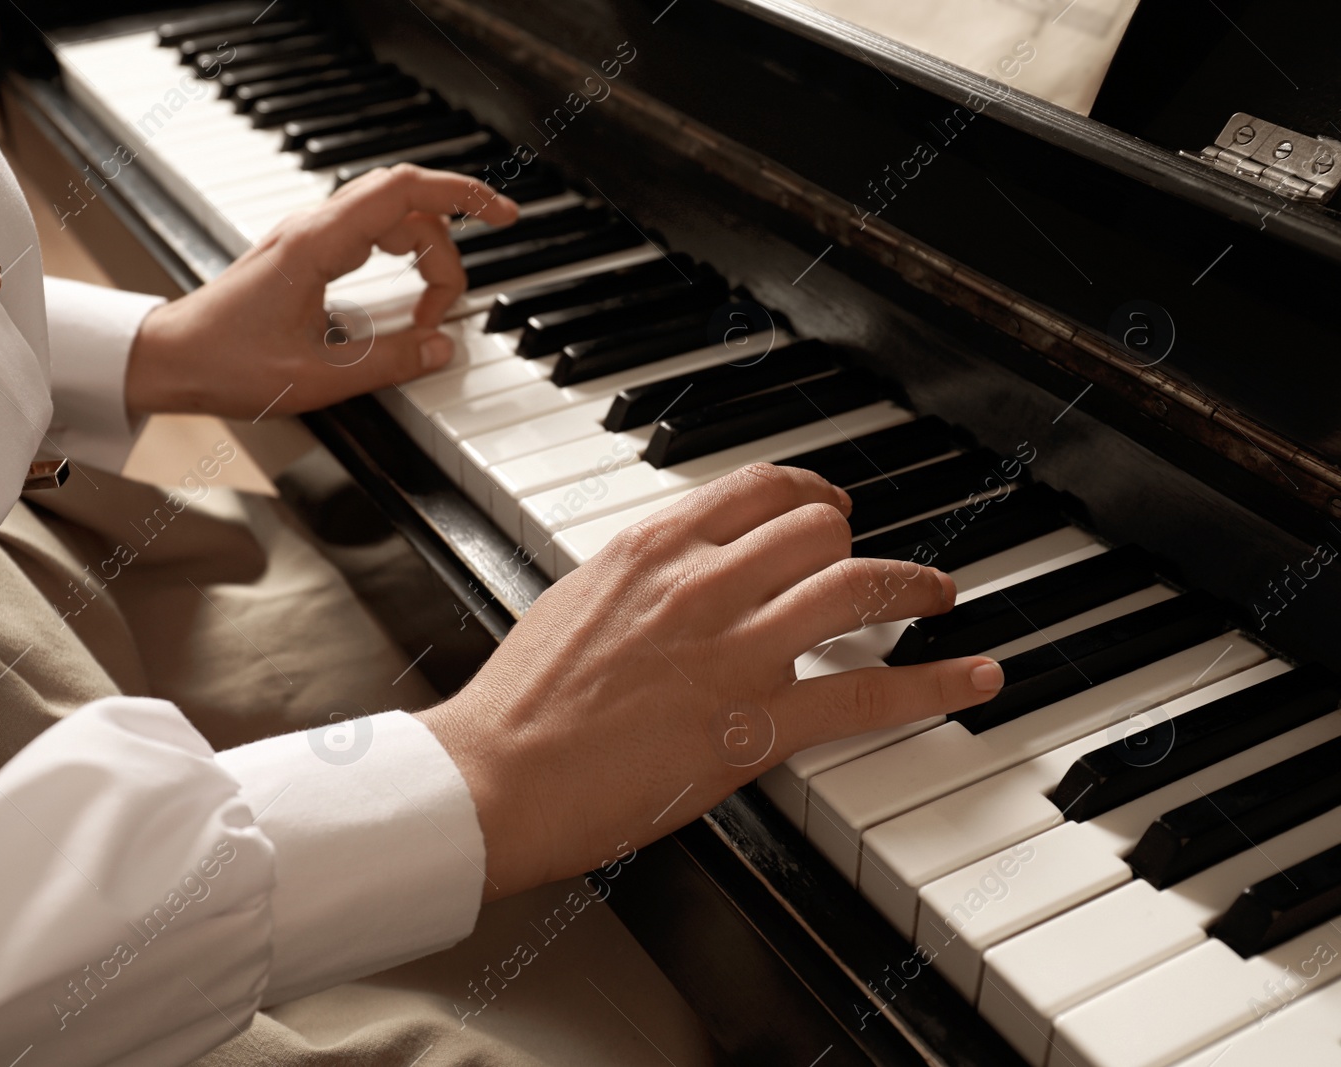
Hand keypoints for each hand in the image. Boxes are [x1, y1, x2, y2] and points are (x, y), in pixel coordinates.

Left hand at [124, 165, 519, 419]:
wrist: (168, 358)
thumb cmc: (225, 363)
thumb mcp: (317, 376)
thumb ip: (389, 362)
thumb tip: (443, 348)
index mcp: (317, 244)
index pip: (405, 191)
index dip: (462, 194)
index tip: (503, 216)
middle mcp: (313, 228)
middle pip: (405, 202)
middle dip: (450, 236)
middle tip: (464, 293)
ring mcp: (307, 237)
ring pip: (389, 216)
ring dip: (423, 254)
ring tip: (432, 309)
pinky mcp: (304, 253)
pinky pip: (368, 231)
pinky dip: (401, 252)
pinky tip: (409, 285)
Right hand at [418, 464, 1004, 899]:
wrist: (496, 774)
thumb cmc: (522, 701)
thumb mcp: (578, 600)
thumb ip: (643, 577)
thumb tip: (687, 571)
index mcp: (652, 547)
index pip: (760, 488)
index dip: (810, 494)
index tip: (826, 509)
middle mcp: (701, 583)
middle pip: (818, 530)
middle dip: (856, 541)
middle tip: (875, 560)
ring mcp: (734, 653)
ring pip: (853, 589)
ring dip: (911, 586)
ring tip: (937, 593)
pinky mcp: (753, 727)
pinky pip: (866, 695)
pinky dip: (934, 684)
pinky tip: (973, 679)